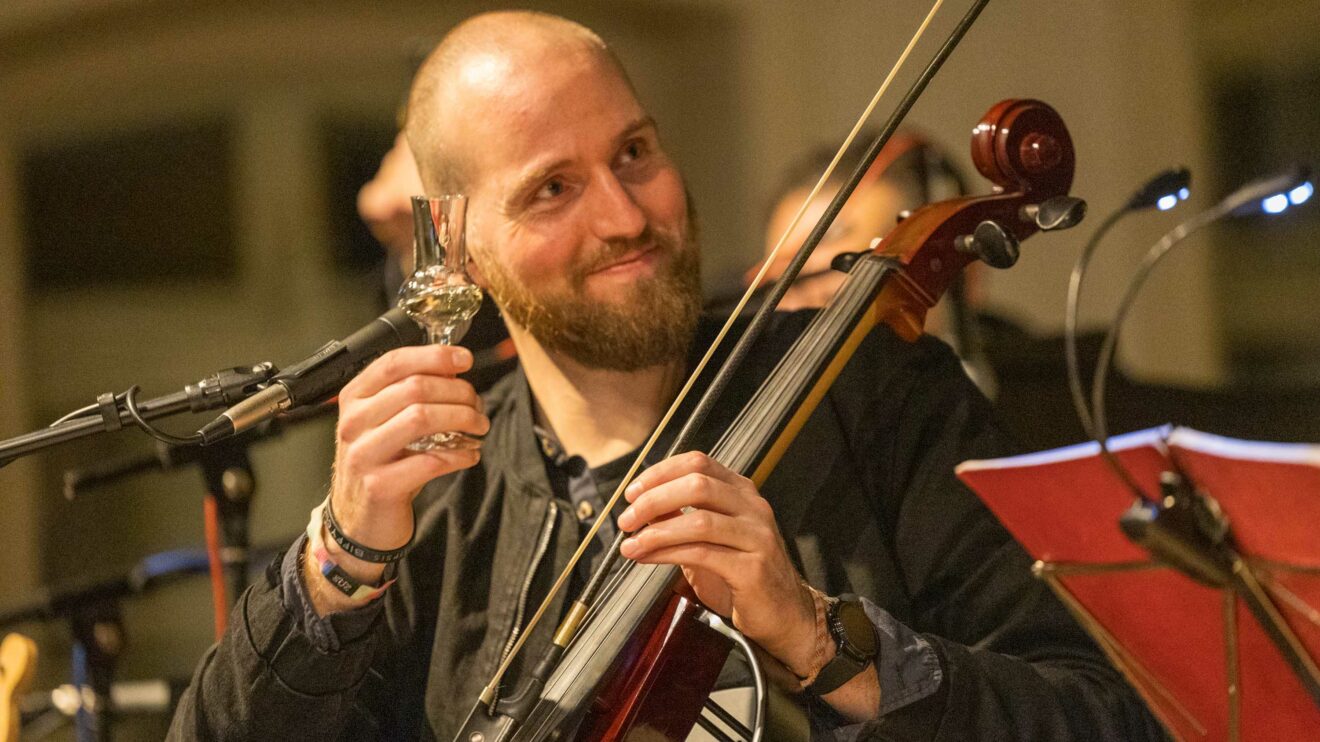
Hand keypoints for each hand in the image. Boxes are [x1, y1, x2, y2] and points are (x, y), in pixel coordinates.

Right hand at [323, 345, 488, 581]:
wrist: (358, 519)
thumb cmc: (379, 465)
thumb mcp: (384, 422)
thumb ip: (409, 394)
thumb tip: (453, 369)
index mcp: (355, 398)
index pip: (395, 363)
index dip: (435, 356)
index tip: (464, 359)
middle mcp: (354, 422)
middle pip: (415, 387)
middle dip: (458, 391)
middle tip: (477, 403)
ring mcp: (363, 454)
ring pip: (422, 417)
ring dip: (462, 418)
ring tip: (479, 425)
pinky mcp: (380, 485)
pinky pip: (430, 461)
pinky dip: (459, 456)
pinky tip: (470, 455)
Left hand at [617, 451, 819, 677]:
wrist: (785, 614)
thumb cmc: (743, 576)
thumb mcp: (709, 539)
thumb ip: (681, 518)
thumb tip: (642, 505)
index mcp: (741, 492)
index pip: (698, 463)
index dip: (661, 473)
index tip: (632, 491)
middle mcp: (752, 507)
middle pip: (697, 485)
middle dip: (653, 499)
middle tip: (626, 519)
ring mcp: (756, 536)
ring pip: (699, 521)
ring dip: (656, 531)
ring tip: (631, 545)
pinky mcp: (753, 568)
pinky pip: (702, 554)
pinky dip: (667, 554)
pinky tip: (648, 559)